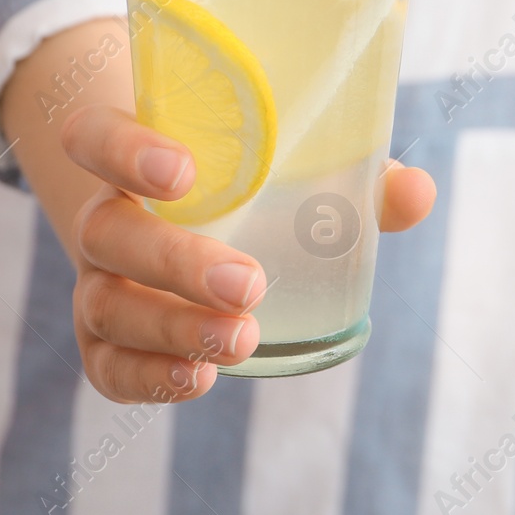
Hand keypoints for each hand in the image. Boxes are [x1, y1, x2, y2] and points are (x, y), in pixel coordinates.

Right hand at [58, 103, 434, 402]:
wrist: (182, 221)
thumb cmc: (249, 182)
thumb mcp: (293, 168)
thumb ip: (355, 176)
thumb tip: (416, 192)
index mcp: (138, 152)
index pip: (97, 136)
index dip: (126, 151)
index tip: (183, 173)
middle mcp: (108, 212)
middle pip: (109, 231)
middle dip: (176, 261)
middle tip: (248, 283)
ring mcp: (99, 279)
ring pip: (107, 303)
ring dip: (173, 327)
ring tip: (241, 340)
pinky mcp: (106, 339)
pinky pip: (108, 365)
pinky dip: (150, 377)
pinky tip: (197, 378)